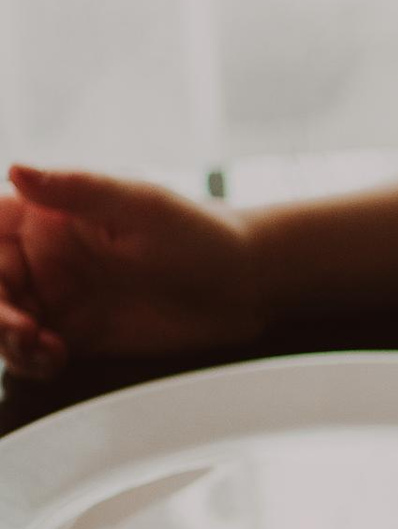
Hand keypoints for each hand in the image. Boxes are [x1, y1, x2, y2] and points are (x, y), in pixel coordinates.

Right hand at [0, 165, 261, 375]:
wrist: (243, 290)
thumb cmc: (196, 234)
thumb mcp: (137, 206)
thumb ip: (75, 190)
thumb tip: (16, 168)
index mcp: (46, 214)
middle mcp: (42, 256)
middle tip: (21, 327)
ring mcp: (54, 298)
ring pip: (1, 319)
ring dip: (7, 337)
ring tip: (44, 345)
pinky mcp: (71, 337)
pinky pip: (28, 353)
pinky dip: (29, 359)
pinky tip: (57, 356)